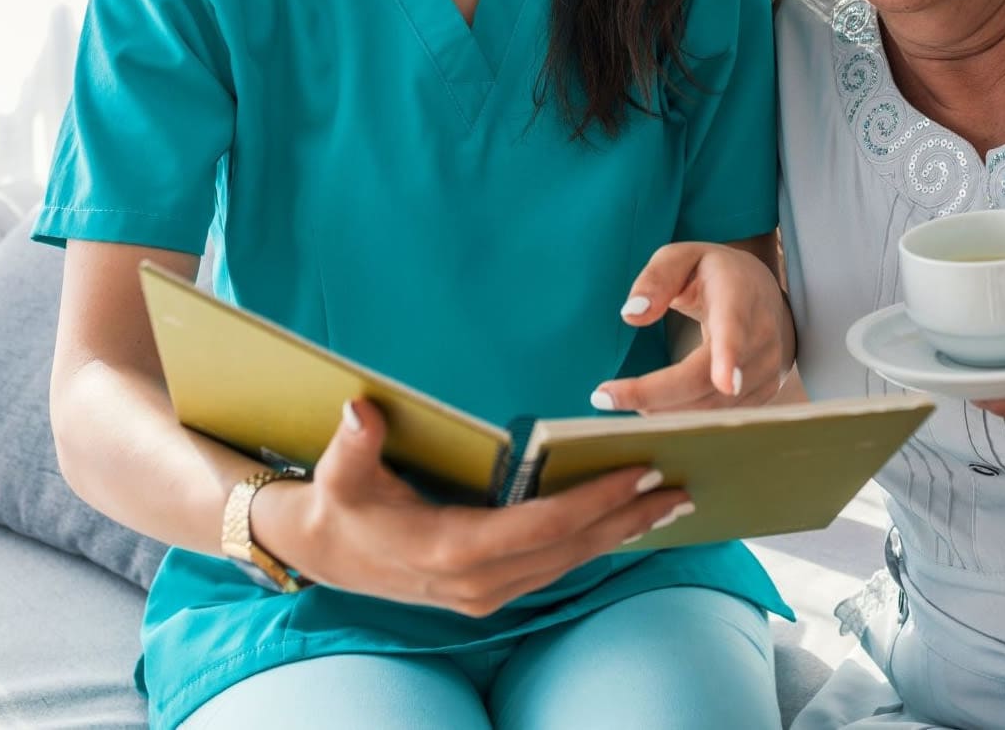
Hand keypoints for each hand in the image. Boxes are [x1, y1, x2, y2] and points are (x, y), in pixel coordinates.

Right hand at [251, 399, 692, 616]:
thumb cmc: (339, 503)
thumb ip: (354, 444)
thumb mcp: (338, 472)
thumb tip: (360, 412)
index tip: (640, 472)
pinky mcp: (491, 591)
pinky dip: (593, 542)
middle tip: (680, 487)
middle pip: (570, 550)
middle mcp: (478, 582)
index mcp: (451, 550)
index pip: (542, 527)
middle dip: (627, 519)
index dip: (594, 501)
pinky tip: (623, 522)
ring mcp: (487, 593)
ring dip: (619, 534)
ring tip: (668, 502)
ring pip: (569, 563)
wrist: (324, 552)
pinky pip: (555, 566)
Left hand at [590, 238, 794, 413]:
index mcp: (739, 296)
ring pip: (711, 406)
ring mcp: (765, 371)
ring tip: (617, 398)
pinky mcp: (761, 395)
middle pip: (709, 380)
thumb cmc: (714, 274)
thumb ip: (656, 278)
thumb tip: (631, 314)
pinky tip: (650, 407)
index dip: (730, 356)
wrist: (763, 297)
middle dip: (656, 393)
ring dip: (661, 409)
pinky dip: (680, 416)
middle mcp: (760, 338)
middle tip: (603, 397)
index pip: (735, 328)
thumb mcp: (683, 257)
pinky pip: (718, 417)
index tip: (725, 383)